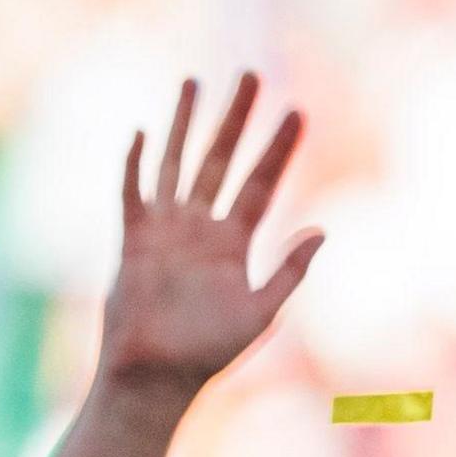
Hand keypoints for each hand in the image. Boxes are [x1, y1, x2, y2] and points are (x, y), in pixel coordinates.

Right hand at [97, 73, 318, 394]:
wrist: (154, 379)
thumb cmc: (206, 355)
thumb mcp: (262, 311)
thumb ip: (290, 270)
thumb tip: (322, 229)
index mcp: (233, 245)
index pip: (261, 184)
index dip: (280, 149)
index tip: (298, 112)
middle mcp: (199, 230)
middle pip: (221, 161)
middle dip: (236, 119)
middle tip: (251, 76)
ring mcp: (165, 234)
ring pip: (177, 166)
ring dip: (186, 124)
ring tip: (194, 82)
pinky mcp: (133, 245)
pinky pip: (134, 197)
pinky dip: (137, 166)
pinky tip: (144, 134)